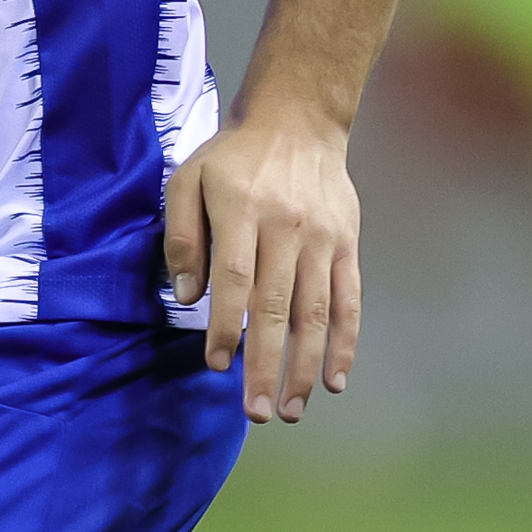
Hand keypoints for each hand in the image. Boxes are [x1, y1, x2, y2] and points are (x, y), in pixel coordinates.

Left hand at [164, 109, 361, 424]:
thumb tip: (187, 297)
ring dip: (305, 366)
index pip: (235, 280)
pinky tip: (335, 379)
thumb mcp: (188, 179)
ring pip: (316, 313)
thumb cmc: (233, 157)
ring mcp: (322, 240)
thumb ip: (182, 237)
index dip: (227, 326)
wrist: (298, 120)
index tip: (217, 365)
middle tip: (257, 411)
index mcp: (243, 211)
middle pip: (276, 306)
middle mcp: (287, 228)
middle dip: (266, 364)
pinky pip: (349, 301)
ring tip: (293, 408)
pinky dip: (345, 343)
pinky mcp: (347, 245)